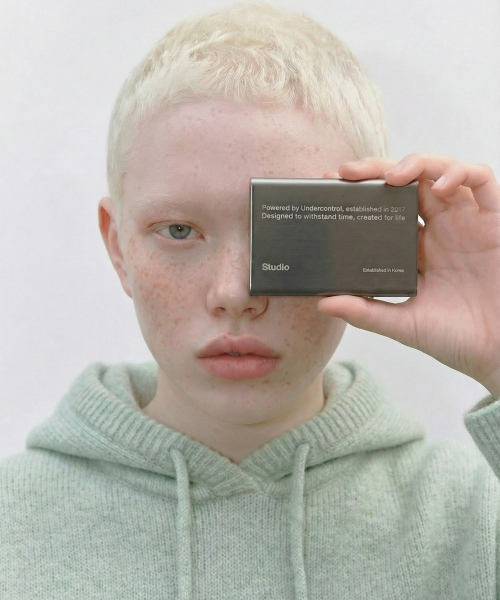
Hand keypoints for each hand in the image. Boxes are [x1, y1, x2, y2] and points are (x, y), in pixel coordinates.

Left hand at [317, 154, 499, 396]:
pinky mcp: (495, 221)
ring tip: (393, 177)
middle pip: (407, 184)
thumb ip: (366, 313)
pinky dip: (461, 174)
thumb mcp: (404, 324)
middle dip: (377, 170)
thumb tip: (322, 303)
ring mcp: (466, 223)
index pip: (384, 210)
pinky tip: (441, 186)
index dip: (361, 195)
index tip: (330, 189)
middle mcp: (439, 231)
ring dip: (417, 164)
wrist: (499, 352)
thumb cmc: (456, 339)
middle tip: (347, 172)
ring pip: (440, 172)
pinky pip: (482, 182)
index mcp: (415, 251)